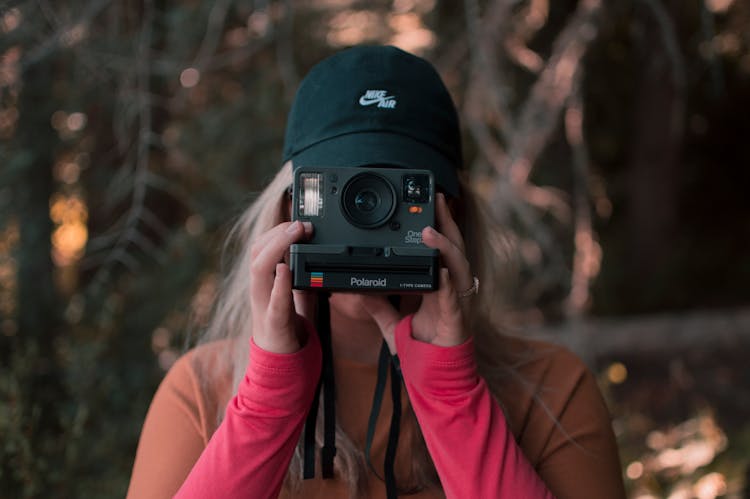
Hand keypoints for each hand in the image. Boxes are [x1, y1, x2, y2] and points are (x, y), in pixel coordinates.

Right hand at [249, 220, 314, 353]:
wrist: (278, 359)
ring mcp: (264, 304)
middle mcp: (260, 288)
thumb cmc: (285, 323)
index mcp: (264, 280)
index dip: (276, 230)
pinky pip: (274, 301)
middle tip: (300, 223)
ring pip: (259, 269)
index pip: (261, 246)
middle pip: (257, 251)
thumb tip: (316, 253)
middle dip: (277, 233)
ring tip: (294, 235)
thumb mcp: (294, 292)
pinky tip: (286, 270)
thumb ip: (300, 274)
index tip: (298, 220)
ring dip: (277, 248)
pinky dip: (279, 284)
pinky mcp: (274, 322)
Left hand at [361, 193, 473, 350]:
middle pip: (453, 248)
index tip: (426, 204)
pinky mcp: (456, 320)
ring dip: (445, 247)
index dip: (436, 226)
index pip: (438, 249)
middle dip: (447, 222)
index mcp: (438, 287)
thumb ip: (378, 306)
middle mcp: (450, 289)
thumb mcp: (391, 324)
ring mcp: (456, 303)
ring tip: (430, 230)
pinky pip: (453, 297)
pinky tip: (443, 271)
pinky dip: (448, 283)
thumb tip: (358, 291)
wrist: (436, 380)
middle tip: (436, 198)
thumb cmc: (421, 351)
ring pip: (458, 266)